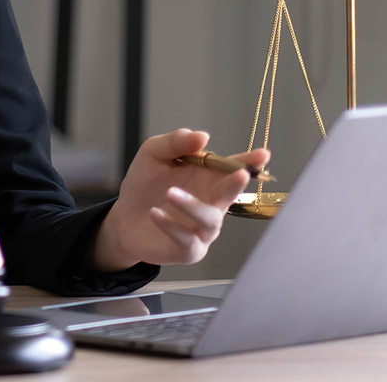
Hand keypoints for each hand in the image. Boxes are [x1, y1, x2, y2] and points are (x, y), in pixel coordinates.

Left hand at [91, 130, 269, 270]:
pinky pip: (187, 240)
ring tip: (170, 192)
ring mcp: (203, 229)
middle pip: (231, 195)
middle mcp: (212, 204)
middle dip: (236, 185)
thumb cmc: (145, 184)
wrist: (123, 217)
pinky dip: (171, 226)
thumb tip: (202, 136)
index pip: (234, 169)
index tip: (262, 155)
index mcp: (209, 179)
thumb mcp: (155, 154)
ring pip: (209, 219)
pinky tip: (155, 212)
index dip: (250, 162)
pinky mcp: (189, 250)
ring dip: (192, 204)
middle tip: (239, 174)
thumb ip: (177, 143)